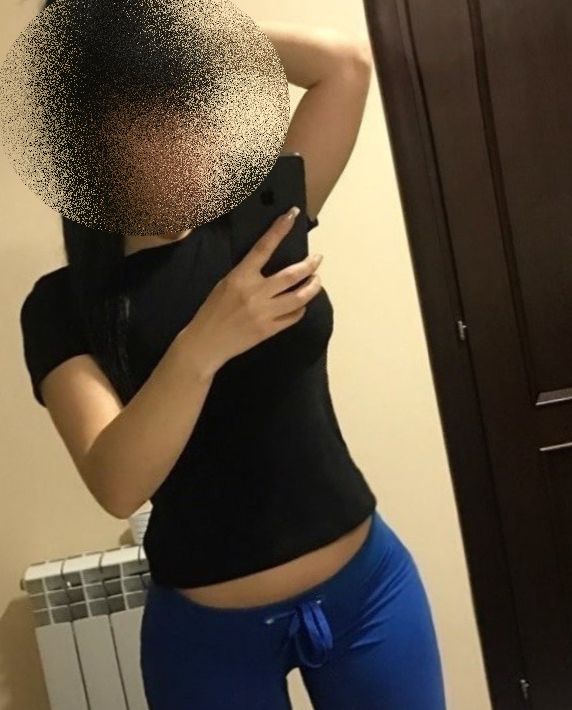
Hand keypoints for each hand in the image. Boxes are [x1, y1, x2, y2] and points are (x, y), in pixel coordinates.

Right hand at [185, 206, 323, 372]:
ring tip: (317, 280)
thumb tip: (267, 265)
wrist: (206, 343)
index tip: (292, 215)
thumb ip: (246, 274)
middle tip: (317, 259)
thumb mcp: (225, 284)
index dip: (279, 229)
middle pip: (292, 274)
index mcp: (240, 277)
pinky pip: (294, 316)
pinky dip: (301, 308)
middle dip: (310, 265)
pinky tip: (302, 304)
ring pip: (299, 297)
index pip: (264, 247)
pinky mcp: (269, 329)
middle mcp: (255, 292)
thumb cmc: (212, 311)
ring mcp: (265, 312)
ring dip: (313, 287)